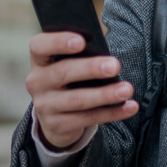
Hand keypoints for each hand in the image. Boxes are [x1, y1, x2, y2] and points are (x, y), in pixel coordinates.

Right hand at [25, 31, 138, 149]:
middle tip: (115, 66)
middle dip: (91, 69)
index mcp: (39, 60)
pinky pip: (88, 119)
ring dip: (105, 94)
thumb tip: (106, 56)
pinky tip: (129, 107)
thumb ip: (80, 56)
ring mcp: (45, 105)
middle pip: (63, 73)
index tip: (82, 41)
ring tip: (127, 89)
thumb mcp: (65, 64)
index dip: (58, 42)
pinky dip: (112, 113)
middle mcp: (37, 82)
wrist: (54, 116)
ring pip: (77, 100)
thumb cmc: (68, 79)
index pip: (39, 46)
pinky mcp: (57, 125)